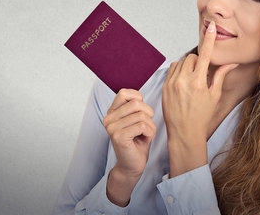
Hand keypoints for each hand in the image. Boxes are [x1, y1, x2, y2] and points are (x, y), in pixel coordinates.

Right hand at [103, 89, 155, 205]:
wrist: (132, 166)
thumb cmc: (137, 142)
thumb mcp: (136, 120)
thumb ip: (135, 107)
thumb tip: (139, 97)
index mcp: (112, 113)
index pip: (124, 93)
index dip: (138, 99)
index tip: (142, 113)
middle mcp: (109, 118)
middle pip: (136, 104)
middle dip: (148, 115)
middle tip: (146, 127)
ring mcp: (112, 128)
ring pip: (141, 116)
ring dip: (150, 126)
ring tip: (146, 135)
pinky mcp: (119, 136)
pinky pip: (142, 126)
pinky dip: (149, 133)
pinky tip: (145, 140)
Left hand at [162, 20, 237, 176]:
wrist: (184, 132)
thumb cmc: (202, 116)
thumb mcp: (215, 96)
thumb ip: (220, 76)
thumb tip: (231, 62)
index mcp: (199, 83)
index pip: (205, 55)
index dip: (209, 39)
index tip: (211, 26)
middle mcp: (184, 81)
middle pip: (192, 57)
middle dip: (198, 62)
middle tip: (202, 76)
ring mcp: (172, 83)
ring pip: (181, 62)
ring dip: (188, 66)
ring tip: (192, 81)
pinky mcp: (164, 86)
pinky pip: (172, 69)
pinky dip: (179, 71)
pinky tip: (183, 83)